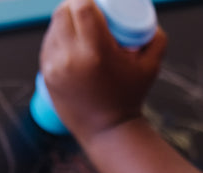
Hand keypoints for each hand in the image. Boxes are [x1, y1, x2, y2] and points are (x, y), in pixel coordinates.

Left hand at [39, 0, 166, 143]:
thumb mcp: (151, 65)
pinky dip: (56, 38)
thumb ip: (155, 37)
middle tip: (87, 9)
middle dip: (74, 5)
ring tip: (78, 26)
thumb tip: (149, 18)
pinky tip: (67, 40)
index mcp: (96, 51)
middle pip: (63, 12)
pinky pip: (47, 45)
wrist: (107, 131)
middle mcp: (71, 58)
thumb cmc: (130, 98)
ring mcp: (55, 68)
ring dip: (64, 20)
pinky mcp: (47, 76)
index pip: (81, 5)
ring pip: (53, 28)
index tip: (96, 3)